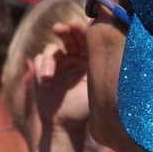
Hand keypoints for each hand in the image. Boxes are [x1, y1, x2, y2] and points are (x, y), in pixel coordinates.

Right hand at [32, 20, 89, 134]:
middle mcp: (74, 58)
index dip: (81, 31)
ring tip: (49, 76)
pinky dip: (41, 68)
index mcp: (90, 60)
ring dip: (49, 59)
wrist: (65, 125)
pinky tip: (46, 83)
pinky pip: (38, 60)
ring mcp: (58, 63)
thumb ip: (100, 73)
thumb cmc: (84, 111)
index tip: (76, 25)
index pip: (87, 40)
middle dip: (64, 32)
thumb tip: (114, 57)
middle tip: (60, 28)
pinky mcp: (43, 70)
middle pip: (69, 37)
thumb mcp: (95, 91)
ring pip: (51, 49)